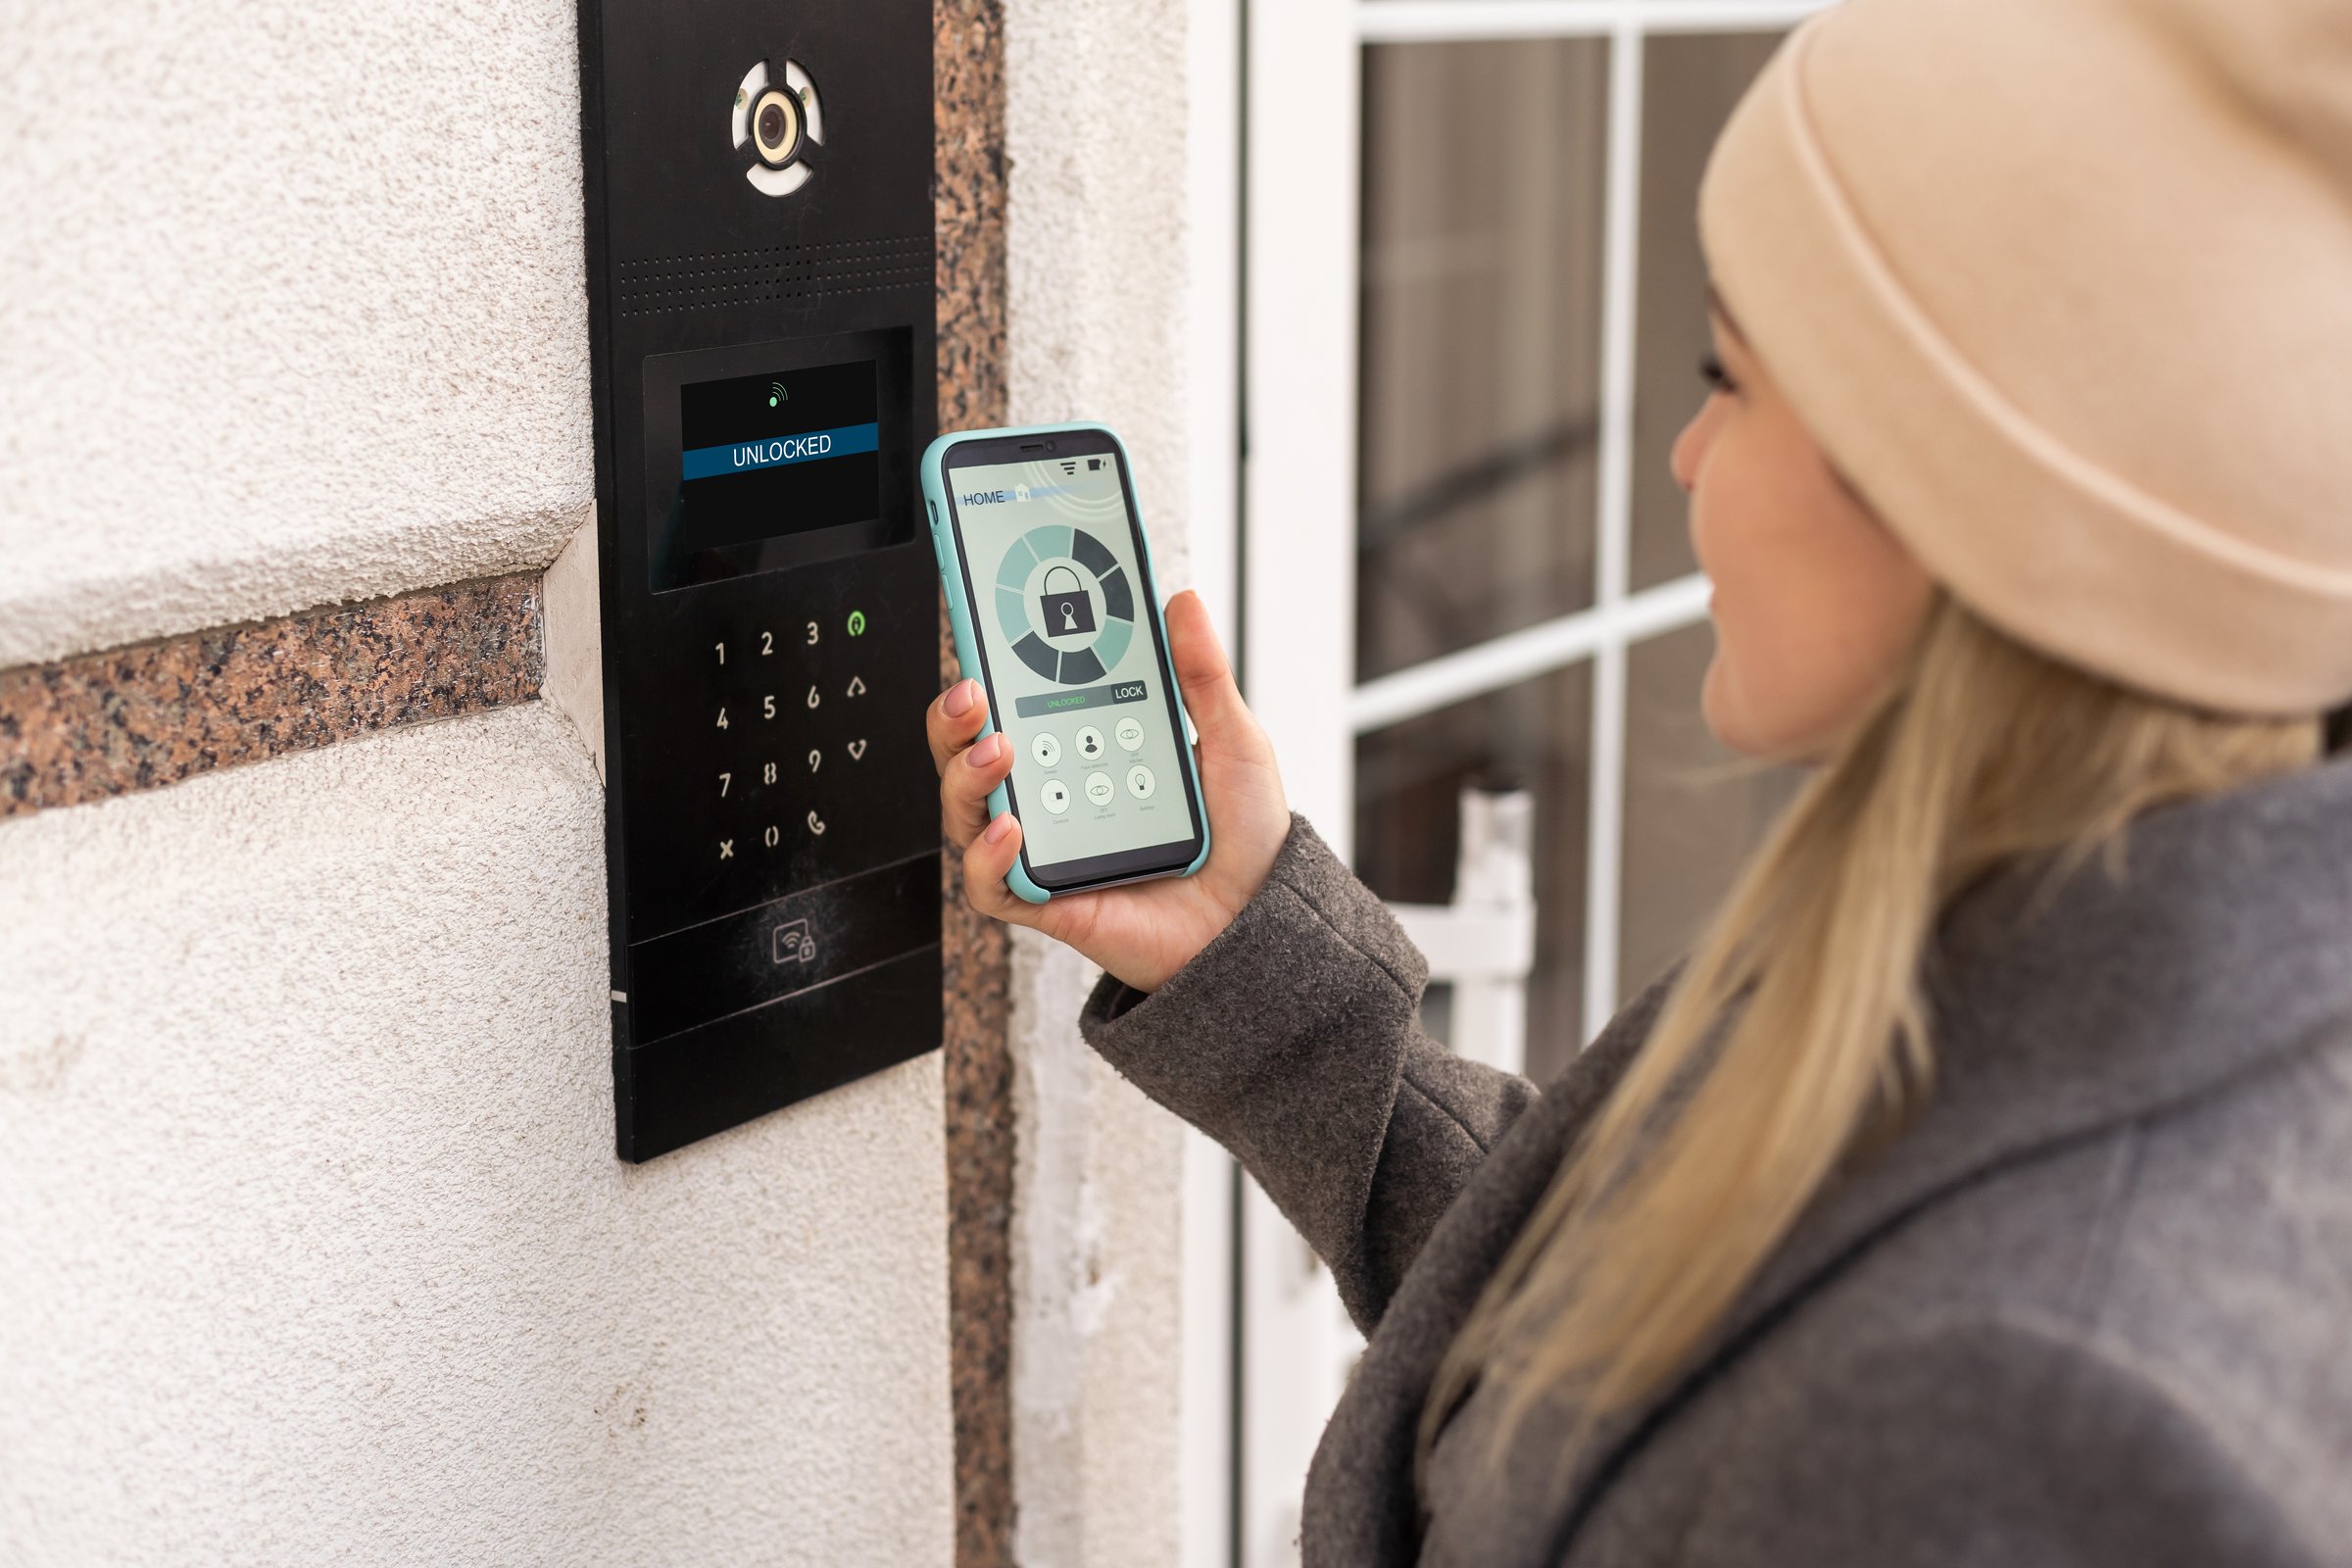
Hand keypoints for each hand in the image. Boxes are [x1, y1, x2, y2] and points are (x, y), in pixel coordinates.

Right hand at [927, 590, 1289, 992]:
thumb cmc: (1244, 839)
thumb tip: (1180, 603)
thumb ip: (1202, 676)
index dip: (991, 664)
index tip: (988, 622)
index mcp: (1086, 748)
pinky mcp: (1047, 901)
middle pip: (971, 750)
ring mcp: (1046, 846)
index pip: (1020, 700)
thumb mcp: (1232, 743)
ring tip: (998, 747)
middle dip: (955, 715)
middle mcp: (1055, 794)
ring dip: (966, 772)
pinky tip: (1011, 826)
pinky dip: (987, 855)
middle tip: (974, 688)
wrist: (1260, 922)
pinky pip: (990, 884)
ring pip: (966, 808)